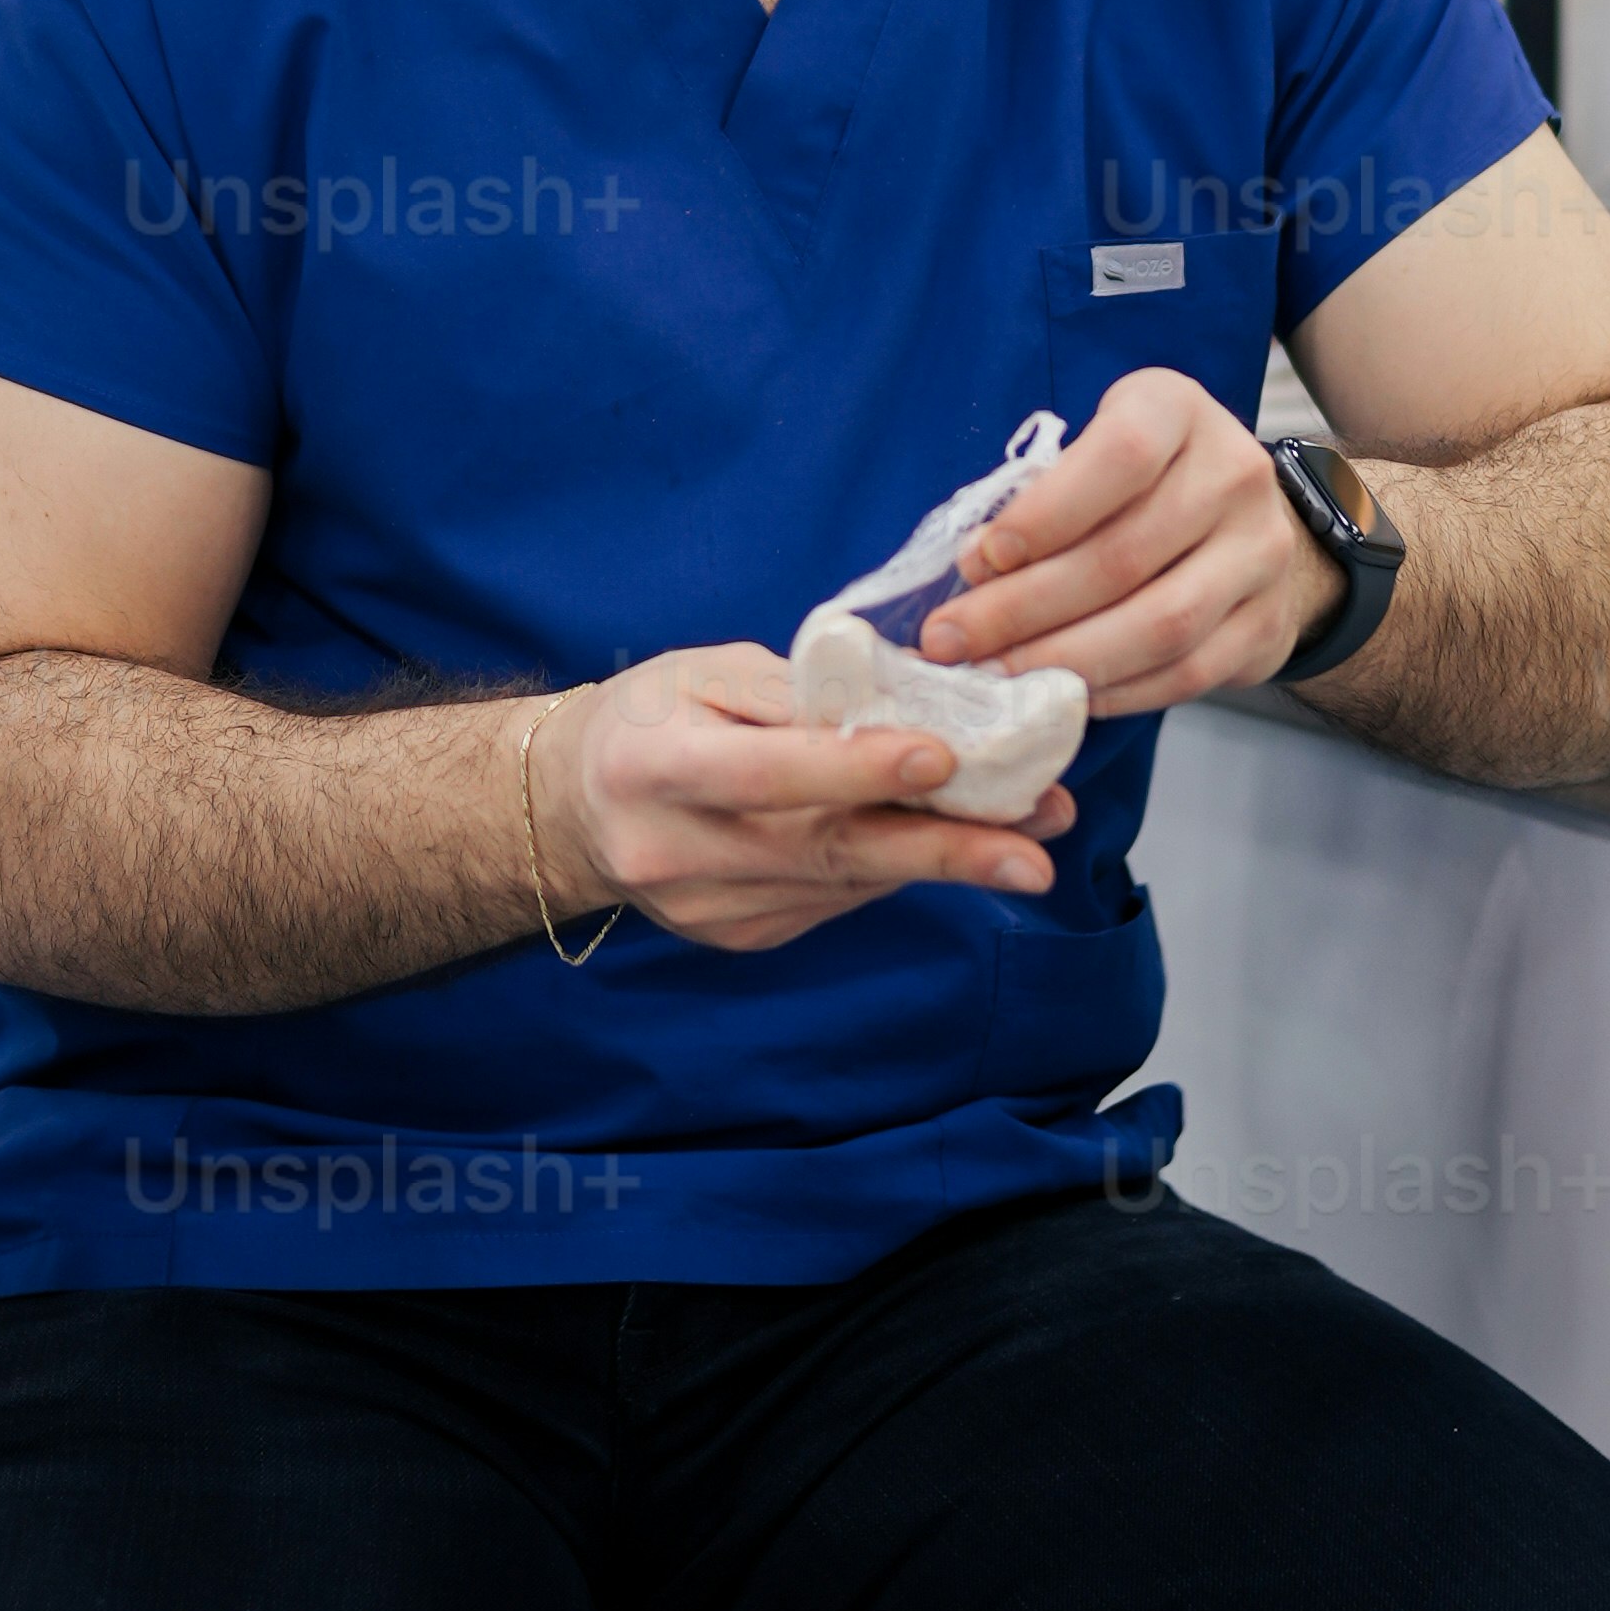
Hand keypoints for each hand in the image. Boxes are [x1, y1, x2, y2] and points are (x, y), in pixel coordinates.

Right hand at [536, 644, 1071, 951]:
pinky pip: (834, 898)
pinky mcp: (740, 938)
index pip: (767, 775)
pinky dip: (891, 867)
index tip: (942, 757)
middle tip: (1035, 849)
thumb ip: (797, 688)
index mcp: (656, 768)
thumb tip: (906, 705)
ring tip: (1031, 830)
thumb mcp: (703, 673)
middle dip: (941, 850)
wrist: (574, 809)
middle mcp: (678, 854)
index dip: (855, 768)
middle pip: (825, 852)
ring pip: (844, 882)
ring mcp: (710, 910)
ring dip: (942, 858)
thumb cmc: (650, 718)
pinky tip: (939, 841)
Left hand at [917, 367, 1332, 711]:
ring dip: (1064, 660)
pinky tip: (1062, 694)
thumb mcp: (1094, 454)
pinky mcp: (1269, 621)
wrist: (1247, 522)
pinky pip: (1186, 672)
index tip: (979, 560)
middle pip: (1125, 556)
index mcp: (1178, 411)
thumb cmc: (1140, 482)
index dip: (1045, 514)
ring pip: (1160, 625)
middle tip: (952, 641)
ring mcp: (1262, 552)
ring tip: (996, 675)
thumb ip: (1043, 498)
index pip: (1120, 457)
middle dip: (1023, 609)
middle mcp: (1234, 474)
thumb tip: (977, 567)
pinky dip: (1116, 691)